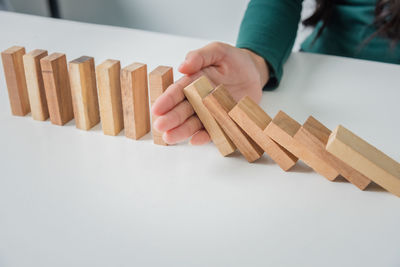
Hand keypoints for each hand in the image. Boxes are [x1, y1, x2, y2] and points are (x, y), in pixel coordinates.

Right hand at [151, 42, 269, 144]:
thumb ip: (200, 56)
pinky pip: (213, 130)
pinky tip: (195, 141)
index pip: (178, 91)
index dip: (167, 100)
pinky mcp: (223, 120)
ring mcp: (210, 111)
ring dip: (182, 130)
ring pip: (193, 122)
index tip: (157, 109)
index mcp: (194, 81)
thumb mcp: (218, 51)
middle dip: (171, 118)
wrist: (254, 72)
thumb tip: (183, 66)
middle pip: (183, 109)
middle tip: (160, 126)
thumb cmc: (234, 60)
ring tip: (169, 137)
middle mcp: (199, 98)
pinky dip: (204, 136)